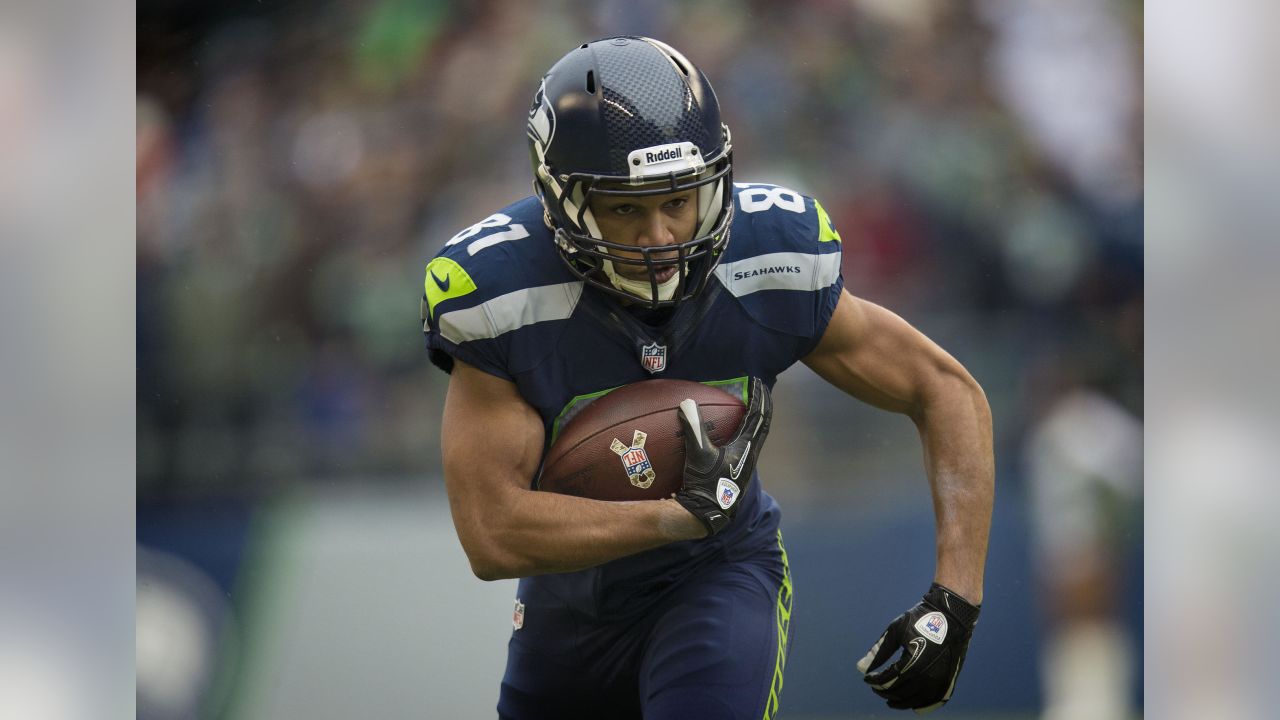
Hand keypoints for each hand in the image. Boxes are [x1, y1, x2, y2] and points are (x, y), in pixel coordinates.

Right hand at [674, 377, 771, 534]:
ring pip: (756, 435)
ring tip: (751, 407)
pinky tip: (733, 432)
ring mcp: (745, 463)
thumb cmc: (705, 485)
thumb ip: (694, 428)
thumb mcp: (698, 454)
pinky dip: (744, 431)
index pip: (758, 417)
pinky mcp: (737, 470)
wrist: (706, 514)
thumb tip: (687, 403)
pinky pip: (746, 443)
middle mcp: (750, 454)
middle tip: (760, 390)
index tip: (758, 382)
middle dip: (763, 406)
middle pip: (762, 424)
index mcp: (746, 448)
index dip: (759, 398)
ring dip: (756, 419)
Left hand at [857, 584, 980, 712]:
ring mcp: (939, 681)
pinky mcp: (949, 681)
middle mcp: (927, 676)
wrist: (951, 616)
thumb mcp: (895, 631)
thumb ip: (878, 652)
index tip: (867, 679)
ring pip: (915, 701)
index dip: (874, 681)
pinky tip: (913, 706)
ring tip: (889, 699)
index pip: (887, 680)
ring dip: (900, 702)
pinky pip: (934, 701)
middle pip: (899, 693)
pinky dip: (922, 706)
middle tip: (876, 687)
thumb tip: (860, 668)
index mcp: (912, 662)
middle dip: (884, 692)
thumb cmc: (920, 619)